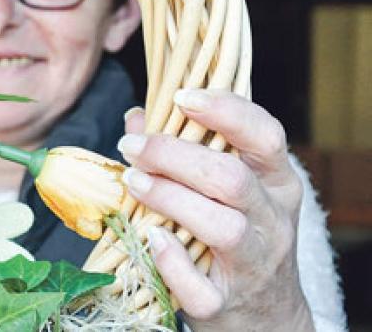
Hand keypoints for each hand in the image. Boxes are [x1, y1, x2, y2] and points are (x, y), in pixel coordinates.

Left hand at [118, 89, 313, 330]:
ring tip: (133, 182)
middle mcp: (271, 220)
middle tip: (131, 146)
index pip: (266, 137)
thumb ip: (186, 149)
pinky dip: (172, 262)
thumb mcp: (227, 192)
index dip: (226, 112)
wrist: (268, 317)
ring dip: (169, 198)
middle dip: (175, 156)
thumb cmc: (238, 238)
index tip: (182, 96)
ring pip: (222, 227)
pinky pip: (199, 286)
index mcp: (275, 183)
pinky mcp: (224, 303)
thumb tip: (136, 117)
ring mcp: (253, 264)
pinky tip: (150, 238)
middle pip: (231, 179)